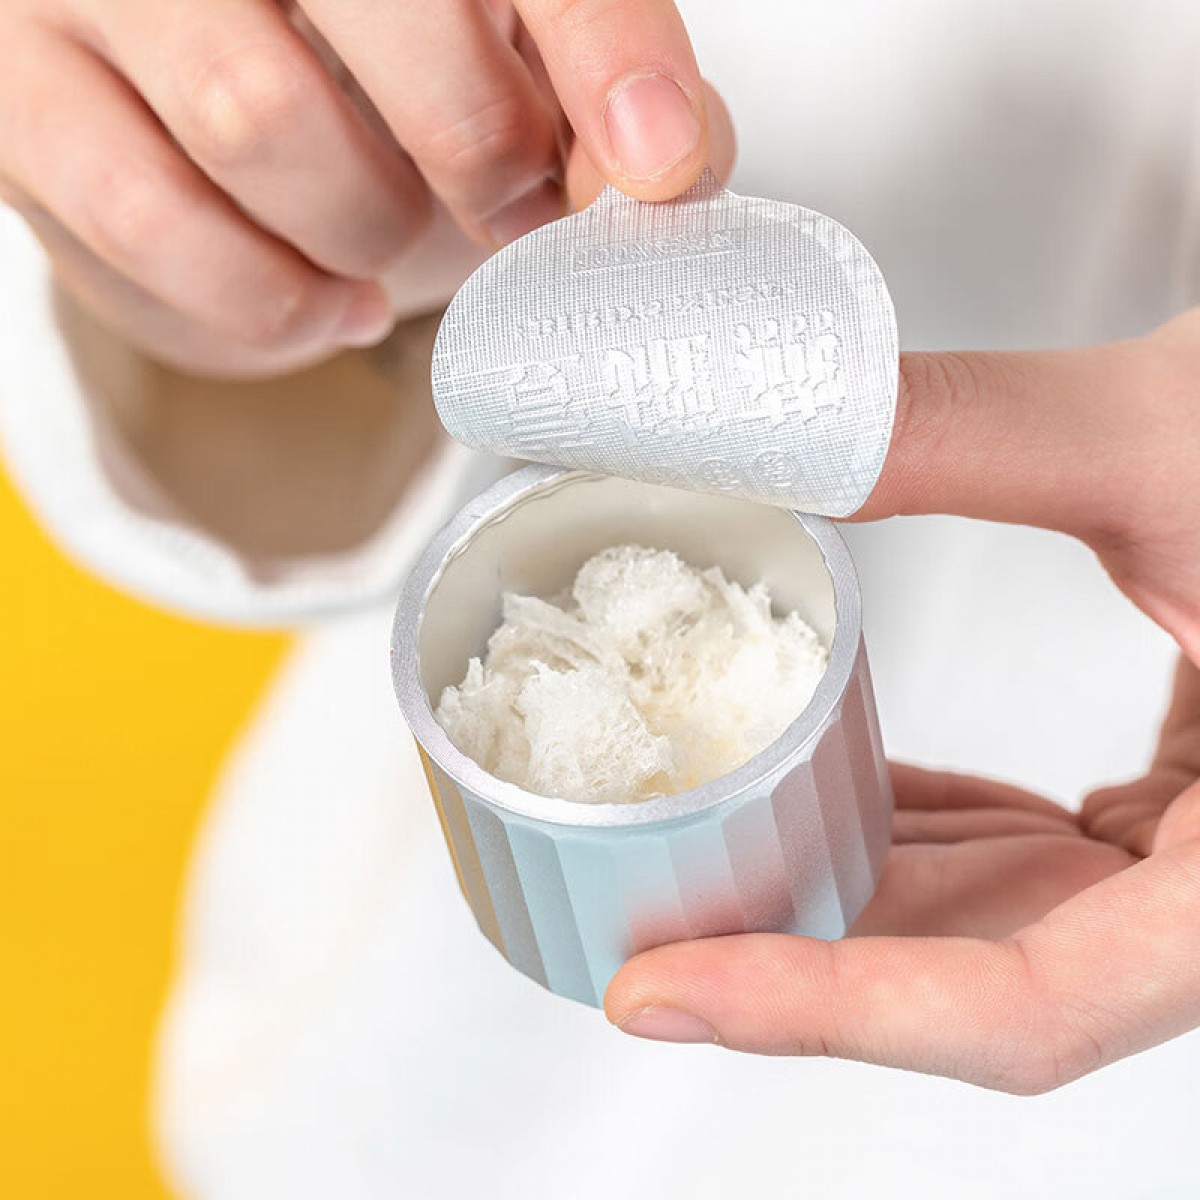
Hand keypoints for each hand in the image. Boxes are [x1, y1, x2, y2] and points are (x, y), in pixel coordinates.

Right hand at [0, 0, 730, 376]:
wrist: (198, 107)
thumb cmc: (375, 72)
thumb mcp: (503, 60)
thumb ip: (601, 91)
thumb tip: (671, 156)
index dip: (605, 47)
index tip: (658, 158)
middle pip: (383, 4)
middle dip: (477, 150)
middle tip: (507, 213)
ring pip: (256, 118)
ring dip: (361, 228)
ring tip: (385, 242)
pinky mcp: (17, 92)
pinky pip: (152, 224)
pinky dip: (265, 301)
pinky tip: (316, 297)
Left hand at [606, 309, 1199, 1093]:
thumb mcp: (1177, 440)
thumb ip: (966, 436)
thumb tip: (786, 427)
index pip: (1030, 1009)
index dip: (826, 1011)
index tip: (663, 992)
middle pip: (978, 974)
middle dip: (797, 958)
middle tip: (641, 923)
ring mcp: (1199, 867)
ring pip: (990, 920)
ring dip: (839, 895)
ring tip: (698, 856)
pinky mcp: (1177, 819)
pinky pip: (1018, 856)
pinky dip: (908, 832)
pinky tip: (825, 786)